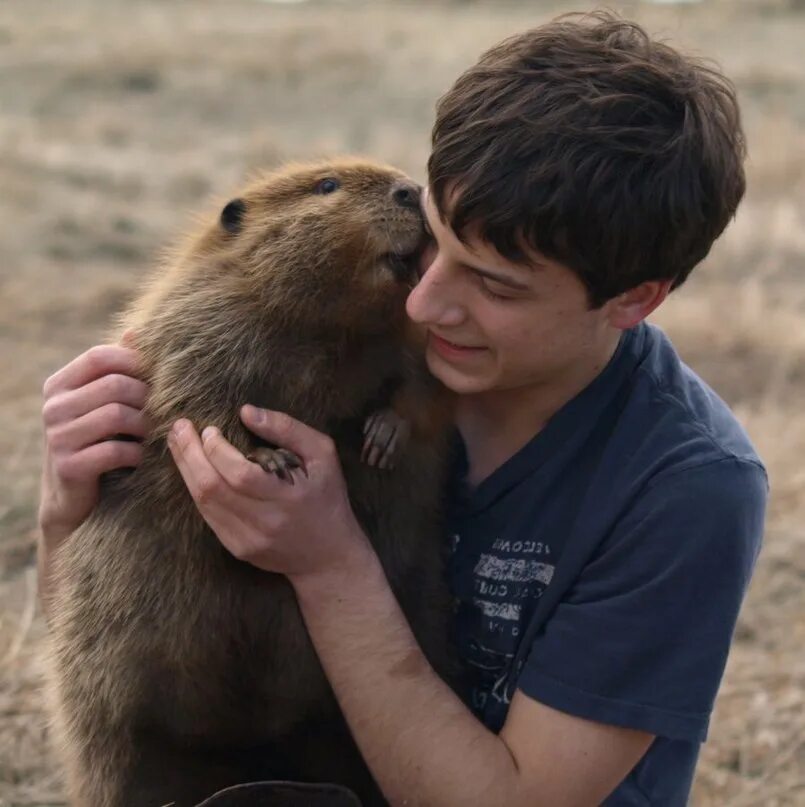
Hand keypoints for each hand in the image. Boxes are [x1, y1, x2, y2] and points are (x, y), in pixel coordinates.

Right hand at [39, 332, 148, 549]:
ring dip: (146, 426)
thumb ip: (116, 370)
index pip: (100, 356)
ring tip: (156, 434)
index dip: (135, 363)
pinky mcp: (69, 466)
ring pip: (117, 415)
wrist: (72, 496)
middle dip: (148, 398)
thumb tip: (136, 331)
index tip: (158, 378)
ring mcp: (58, 437)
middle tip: (164, 412)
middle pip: (115, 385)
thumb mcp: (102, 403)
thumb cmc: (97, 440)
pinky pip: (116, 450)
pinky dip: (137, 453)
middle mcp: (54, 406)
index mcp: (60, 384)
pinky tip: (142, 458)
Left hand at [167, 405, 372, 583]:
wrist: (329, 555)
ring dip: (186, 471)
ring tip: (177, 444)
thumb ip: (288, 429)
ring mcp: (248, 540)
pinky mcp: (238, 549)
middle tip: (178, 429)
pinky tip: (192, 471)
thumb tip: (246, 412)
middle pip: (213, 488)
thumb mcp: (322, 455)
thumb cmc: (327, 497)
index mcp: (288, 497)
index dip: (216, 450)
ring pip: (204, 503)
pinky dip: (197, 491)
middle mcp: (264, 523)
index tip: (208, 429)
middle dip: (189, 455)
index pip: (239, 474)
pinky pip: (208, 517)